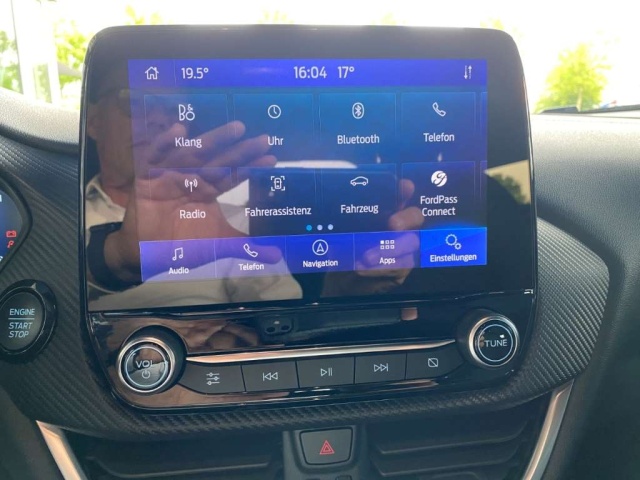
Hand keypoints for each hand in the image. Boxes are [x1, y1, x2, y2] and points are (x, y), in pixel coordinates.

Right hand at [104, 121, 276, 282]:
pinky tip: (179, 130)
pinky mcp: (147, 177)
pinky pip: (155, 156)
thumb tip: (276, 255)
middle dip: (241, 150)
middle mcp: (192, 179)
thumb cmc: (181, 245)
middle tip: (264, 139)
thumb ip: (245, 247)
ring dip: (213, 140)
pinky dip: (164, 143)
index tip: (272, 159)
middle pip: (219, 161)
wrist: (146, 254)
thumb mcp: (217, 244)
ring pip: (193, 154)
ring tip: (236, 128)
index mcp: (208, 191)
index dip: (251, 168)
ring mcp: (170, 175)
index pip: (233, 176)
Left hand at [322, 179, 423, 295]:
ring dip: (387, 250)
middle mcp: (400, 227)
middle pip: (416, 217)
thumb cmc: (343, 251)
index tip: (405, 186)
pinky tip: (363, 268)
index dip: (405, 189)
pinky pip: (400, 267)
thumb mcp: (339, 234)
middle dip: (406, 219)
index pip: (401, 195)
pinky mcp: (403, 269)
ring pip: (410, 243)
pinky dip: (379, 268)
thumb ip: (343, 223)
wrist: (341, 282)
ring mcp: (405, 249)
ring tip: (365, 257)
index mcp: (384, 212)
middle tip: (392, 224)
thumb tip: (334, 210)